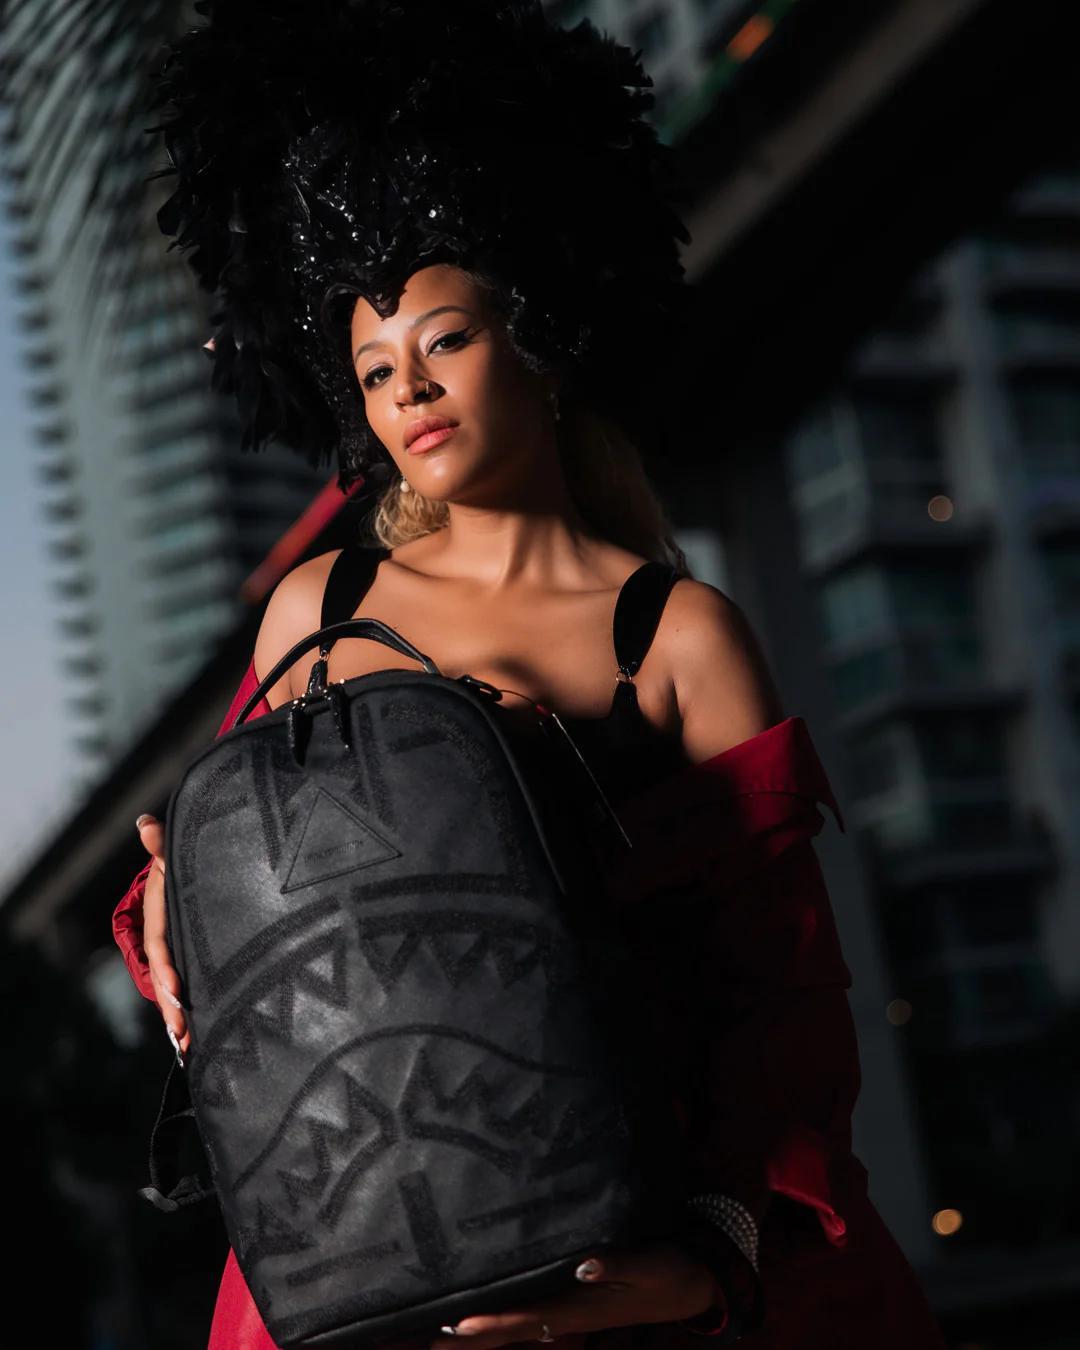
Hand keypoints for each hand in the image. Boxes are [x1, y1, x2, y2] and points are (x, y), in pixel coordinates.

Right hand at [136, 813, 190, 1059]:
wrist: (202, 866)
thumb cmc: (191, 858)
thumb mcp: (179, 852)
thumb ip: (164, 844)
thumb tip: (145, 822)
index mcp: (160, 915)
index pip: (160, 944)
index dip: (164, 967)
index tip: (174, 990)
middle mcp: (166, 937)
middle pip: (165, 975)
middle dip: (171, 1006)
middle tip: (181, 1034)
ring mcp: (180, 950)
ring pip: (176, 987)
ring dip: (180, 1017)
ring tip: (188, 1048)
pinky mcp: (195, 959)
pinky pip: (191, 986)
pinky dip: (193, 1012)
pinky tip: (198, 1041)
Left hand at [428, 1242, 717, 1349]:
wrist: (691, 1285)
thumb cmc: (668, 1271)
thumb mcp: (648, 1264)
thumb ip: (616, 1264)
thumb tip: (582, 1265)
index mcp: (584, 1307)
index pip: (529, 1318)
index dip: (494, 1323)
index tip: (459, 1325)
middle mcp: (572, 1315)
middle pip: (516, 1330)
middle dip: (476, 1337)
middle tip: (433, 1341)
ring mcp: (575, 1313)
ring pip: (521, 1326)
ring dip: (486, 1331)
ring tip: (448, 1334)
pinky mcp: (579, 1304)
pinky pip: (535, 1316)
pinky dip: (508, 1319)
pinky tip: (493, 1315)